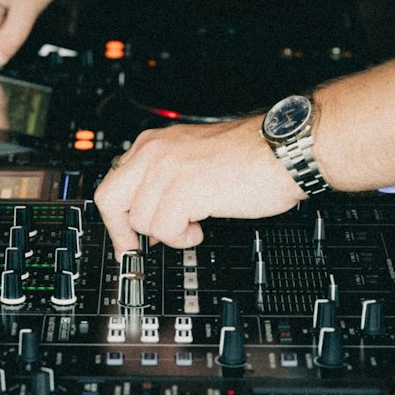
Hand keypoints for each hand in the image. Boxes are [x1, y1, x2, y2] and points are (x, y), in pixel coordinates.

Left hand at [93, 116, 303, 257]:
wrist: (283, 150)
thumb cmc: (250, 159)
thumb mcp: (193, 162)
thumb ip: (164, 182)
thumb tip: (145, 219)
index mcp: (153, 144)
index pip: (112, 184)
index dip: (117, 219)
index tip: (126, 240)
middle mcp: (154, 151)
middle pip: (110, 201)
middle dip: (123, 232)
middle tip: (140, 250)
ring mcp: (166, 169)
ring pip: (142, 222)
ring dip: (169, 233)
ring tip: (195, 223)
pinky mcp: (183, 189)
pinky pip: (165, 230)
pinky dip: (183, 237)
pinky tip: (201, 226)